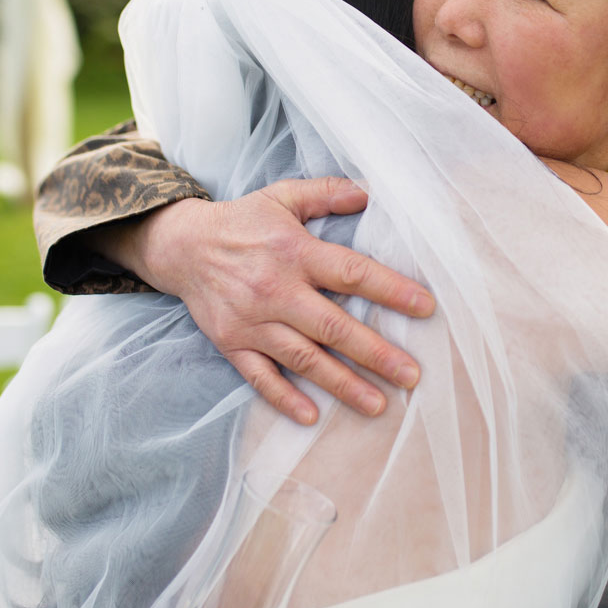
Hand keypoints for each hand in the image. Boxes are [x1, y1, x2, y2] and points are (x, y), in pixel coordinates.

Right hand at [133, 180, 433, 424]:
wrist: (182, 247)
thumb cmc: (243, 222)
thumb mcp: (283, 196)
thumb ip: (326, 192)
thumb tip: (368, 192)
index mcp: (294, 252)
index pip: (351, 273)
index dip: (391, 290)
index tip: (426, 307)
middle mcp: (275, 290)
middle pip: (333, 327)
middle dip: (376, 353)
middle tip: (412, 375)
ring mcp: (252, 321)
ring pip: (303, 359)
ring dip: (342, 384)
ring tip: (379, 404)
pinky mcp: (232, 343)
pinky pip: (260, 377)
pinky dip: (284, 398)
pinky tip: (312, 416)